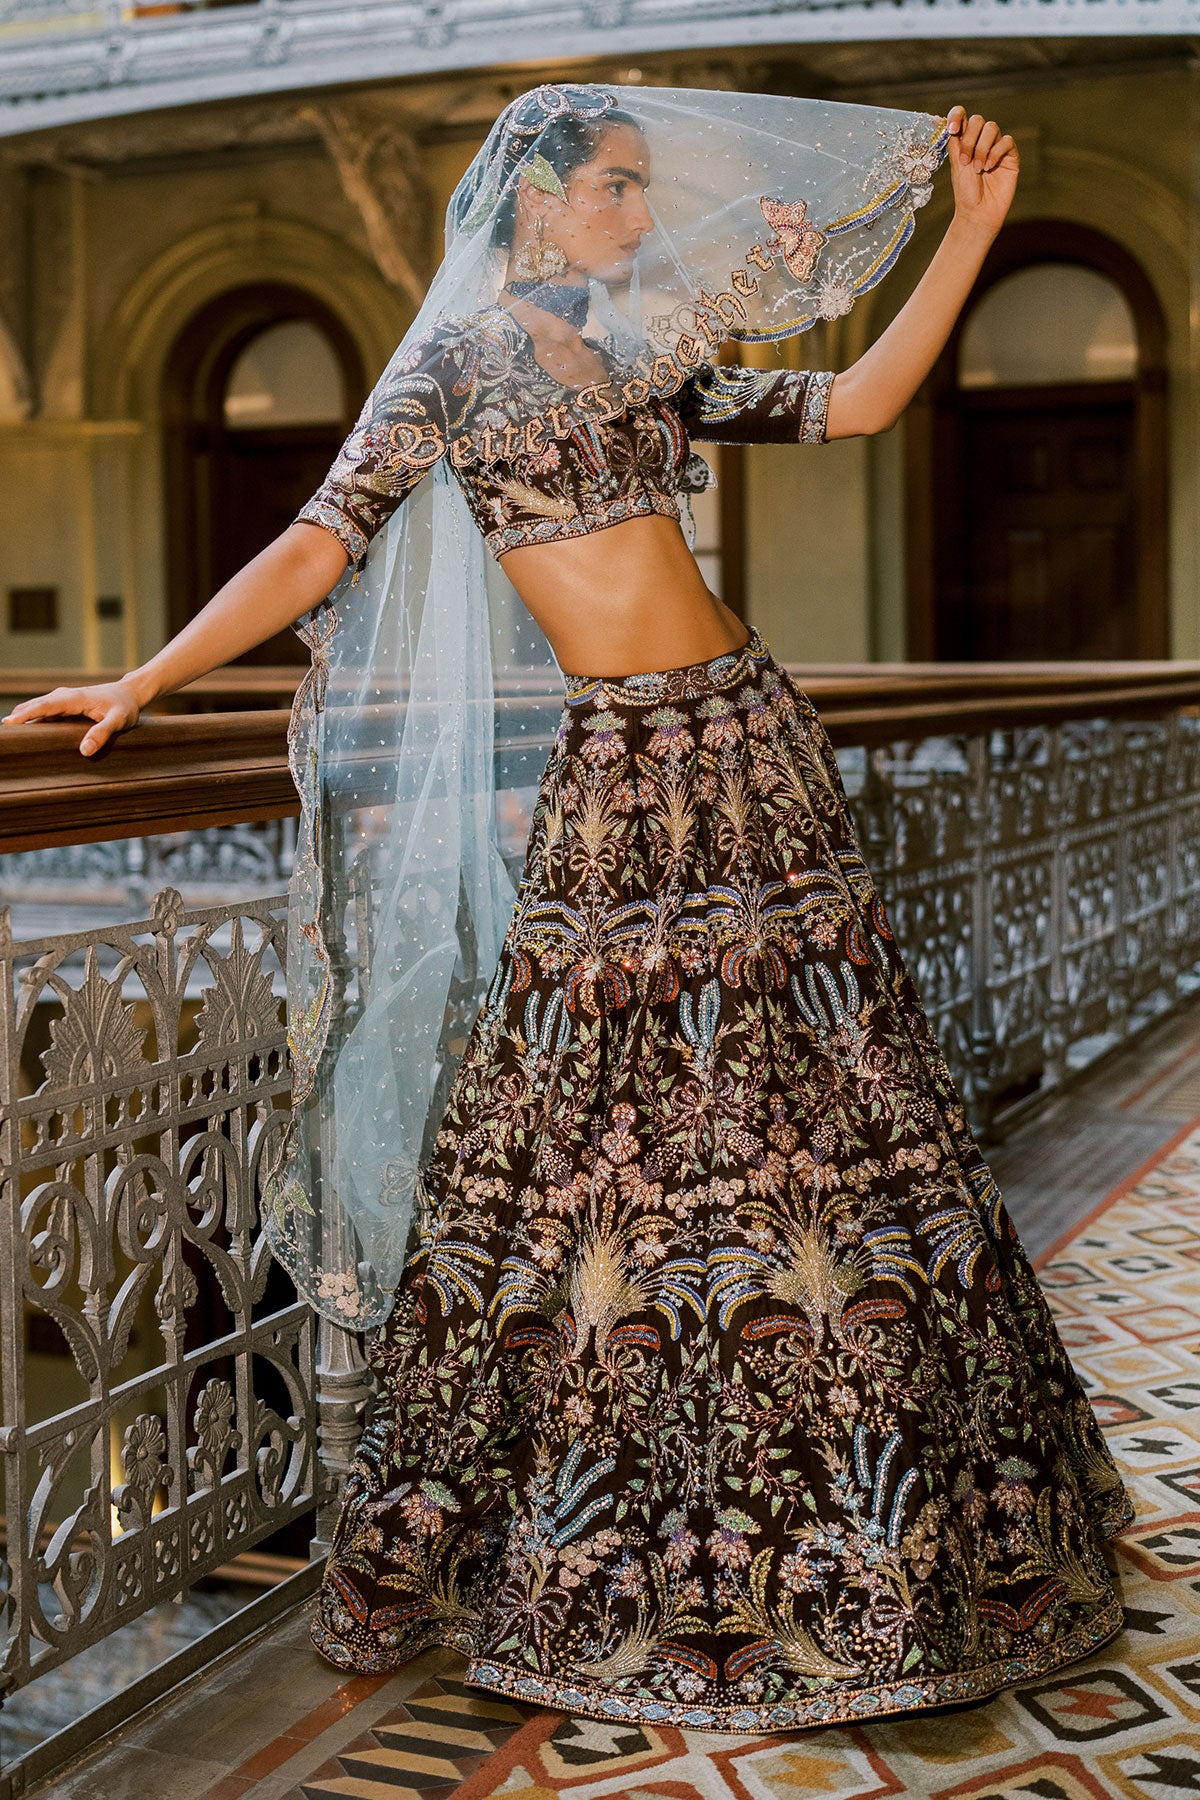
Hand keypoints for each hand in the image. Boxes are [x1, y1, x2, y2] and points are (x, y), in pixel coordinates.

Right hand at [1, 677, 143, 755]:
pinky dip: (31, 718)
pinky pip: (43, 711)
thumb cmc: (125, 707)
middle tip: (4, 734)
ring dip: (21, 717)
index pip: (44, 706)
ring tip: (8, 733)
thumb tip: (84, 750)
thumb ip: (102, 733)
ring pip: (36, 707)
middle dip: (17, 717)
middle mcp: (64, 696)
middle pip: (34, 706)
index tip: (9, 723)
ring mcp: (63, 700)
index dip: (26, 715)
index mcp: (74, 698)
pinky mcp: (64, 705)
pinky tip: (22, 730)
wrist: (129, 693)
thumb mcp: (119, 721)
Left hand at [945, 104, 1017, 239]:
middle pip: (978, 120)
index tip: (952, 129)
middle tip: (964, 161)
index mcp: (965, 141)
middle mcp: (981, 141)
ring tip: (978, 169)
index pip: (962, 116)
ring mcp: (996, 146)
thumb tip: (945, 121)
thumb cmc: (966, 192)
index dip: (957, 115)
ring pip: (992, 128)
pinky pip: (1006, 141)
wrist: (979, 212)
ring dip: (982, 148)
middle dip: (970, 139)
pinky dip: (996, 153)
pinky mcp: (1010, 155)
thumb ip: (954, 142)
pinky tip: (989, 168)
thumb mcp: (956, 165)